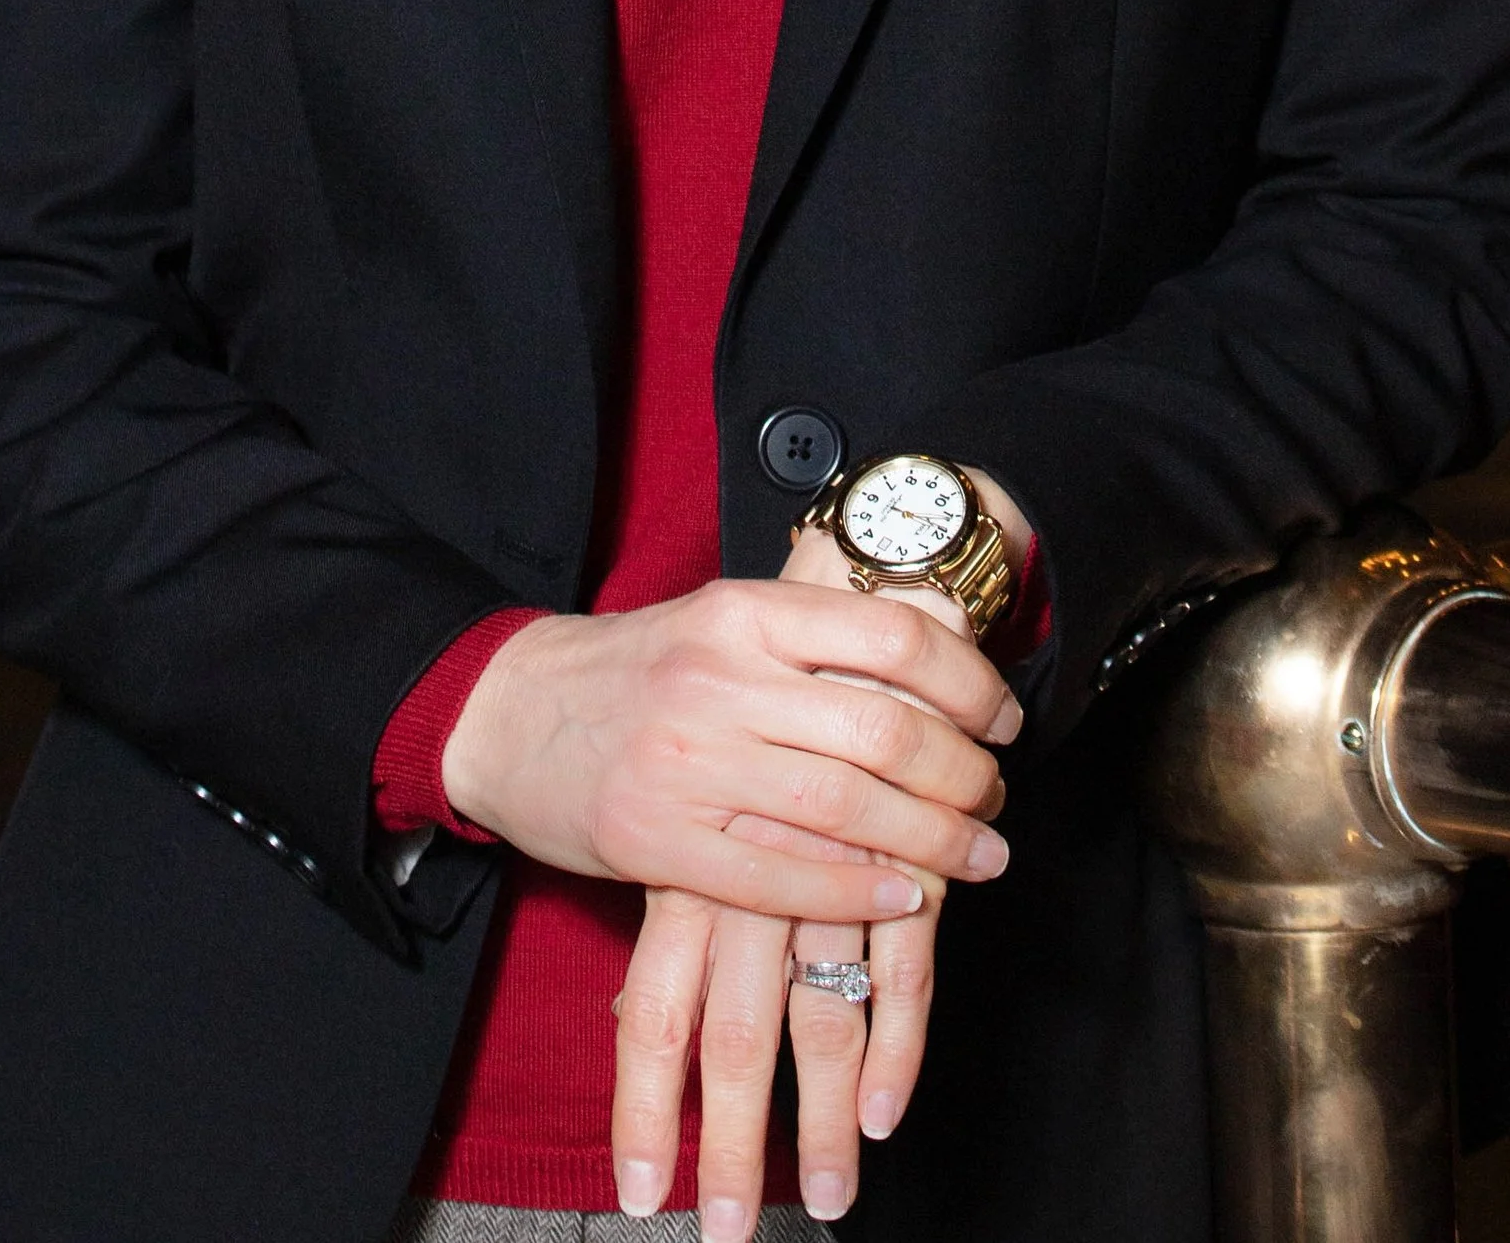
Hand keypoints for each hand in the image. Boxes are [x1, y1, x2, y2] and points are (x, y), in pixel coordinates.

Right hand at [439, 575, 1019, 930]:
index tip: (1002, 718)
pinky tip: (901, 899)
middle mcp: (722, 679)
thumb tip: (938, 657)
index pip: (891, 635)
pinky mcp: (657, 839)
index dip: (968, 682)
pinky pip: (779, 877)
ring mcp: (687, 761)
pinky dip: (854, 893)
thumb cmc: (636, 668)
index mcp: (745, 610)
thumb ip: (812, 637)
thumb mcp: (721, 621)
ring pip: (845, 807)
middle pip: (883, 729)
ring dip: (930, 842)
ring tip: (976, 857)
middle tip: (994, 800)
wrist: (507, 713)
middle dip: (961, 775)